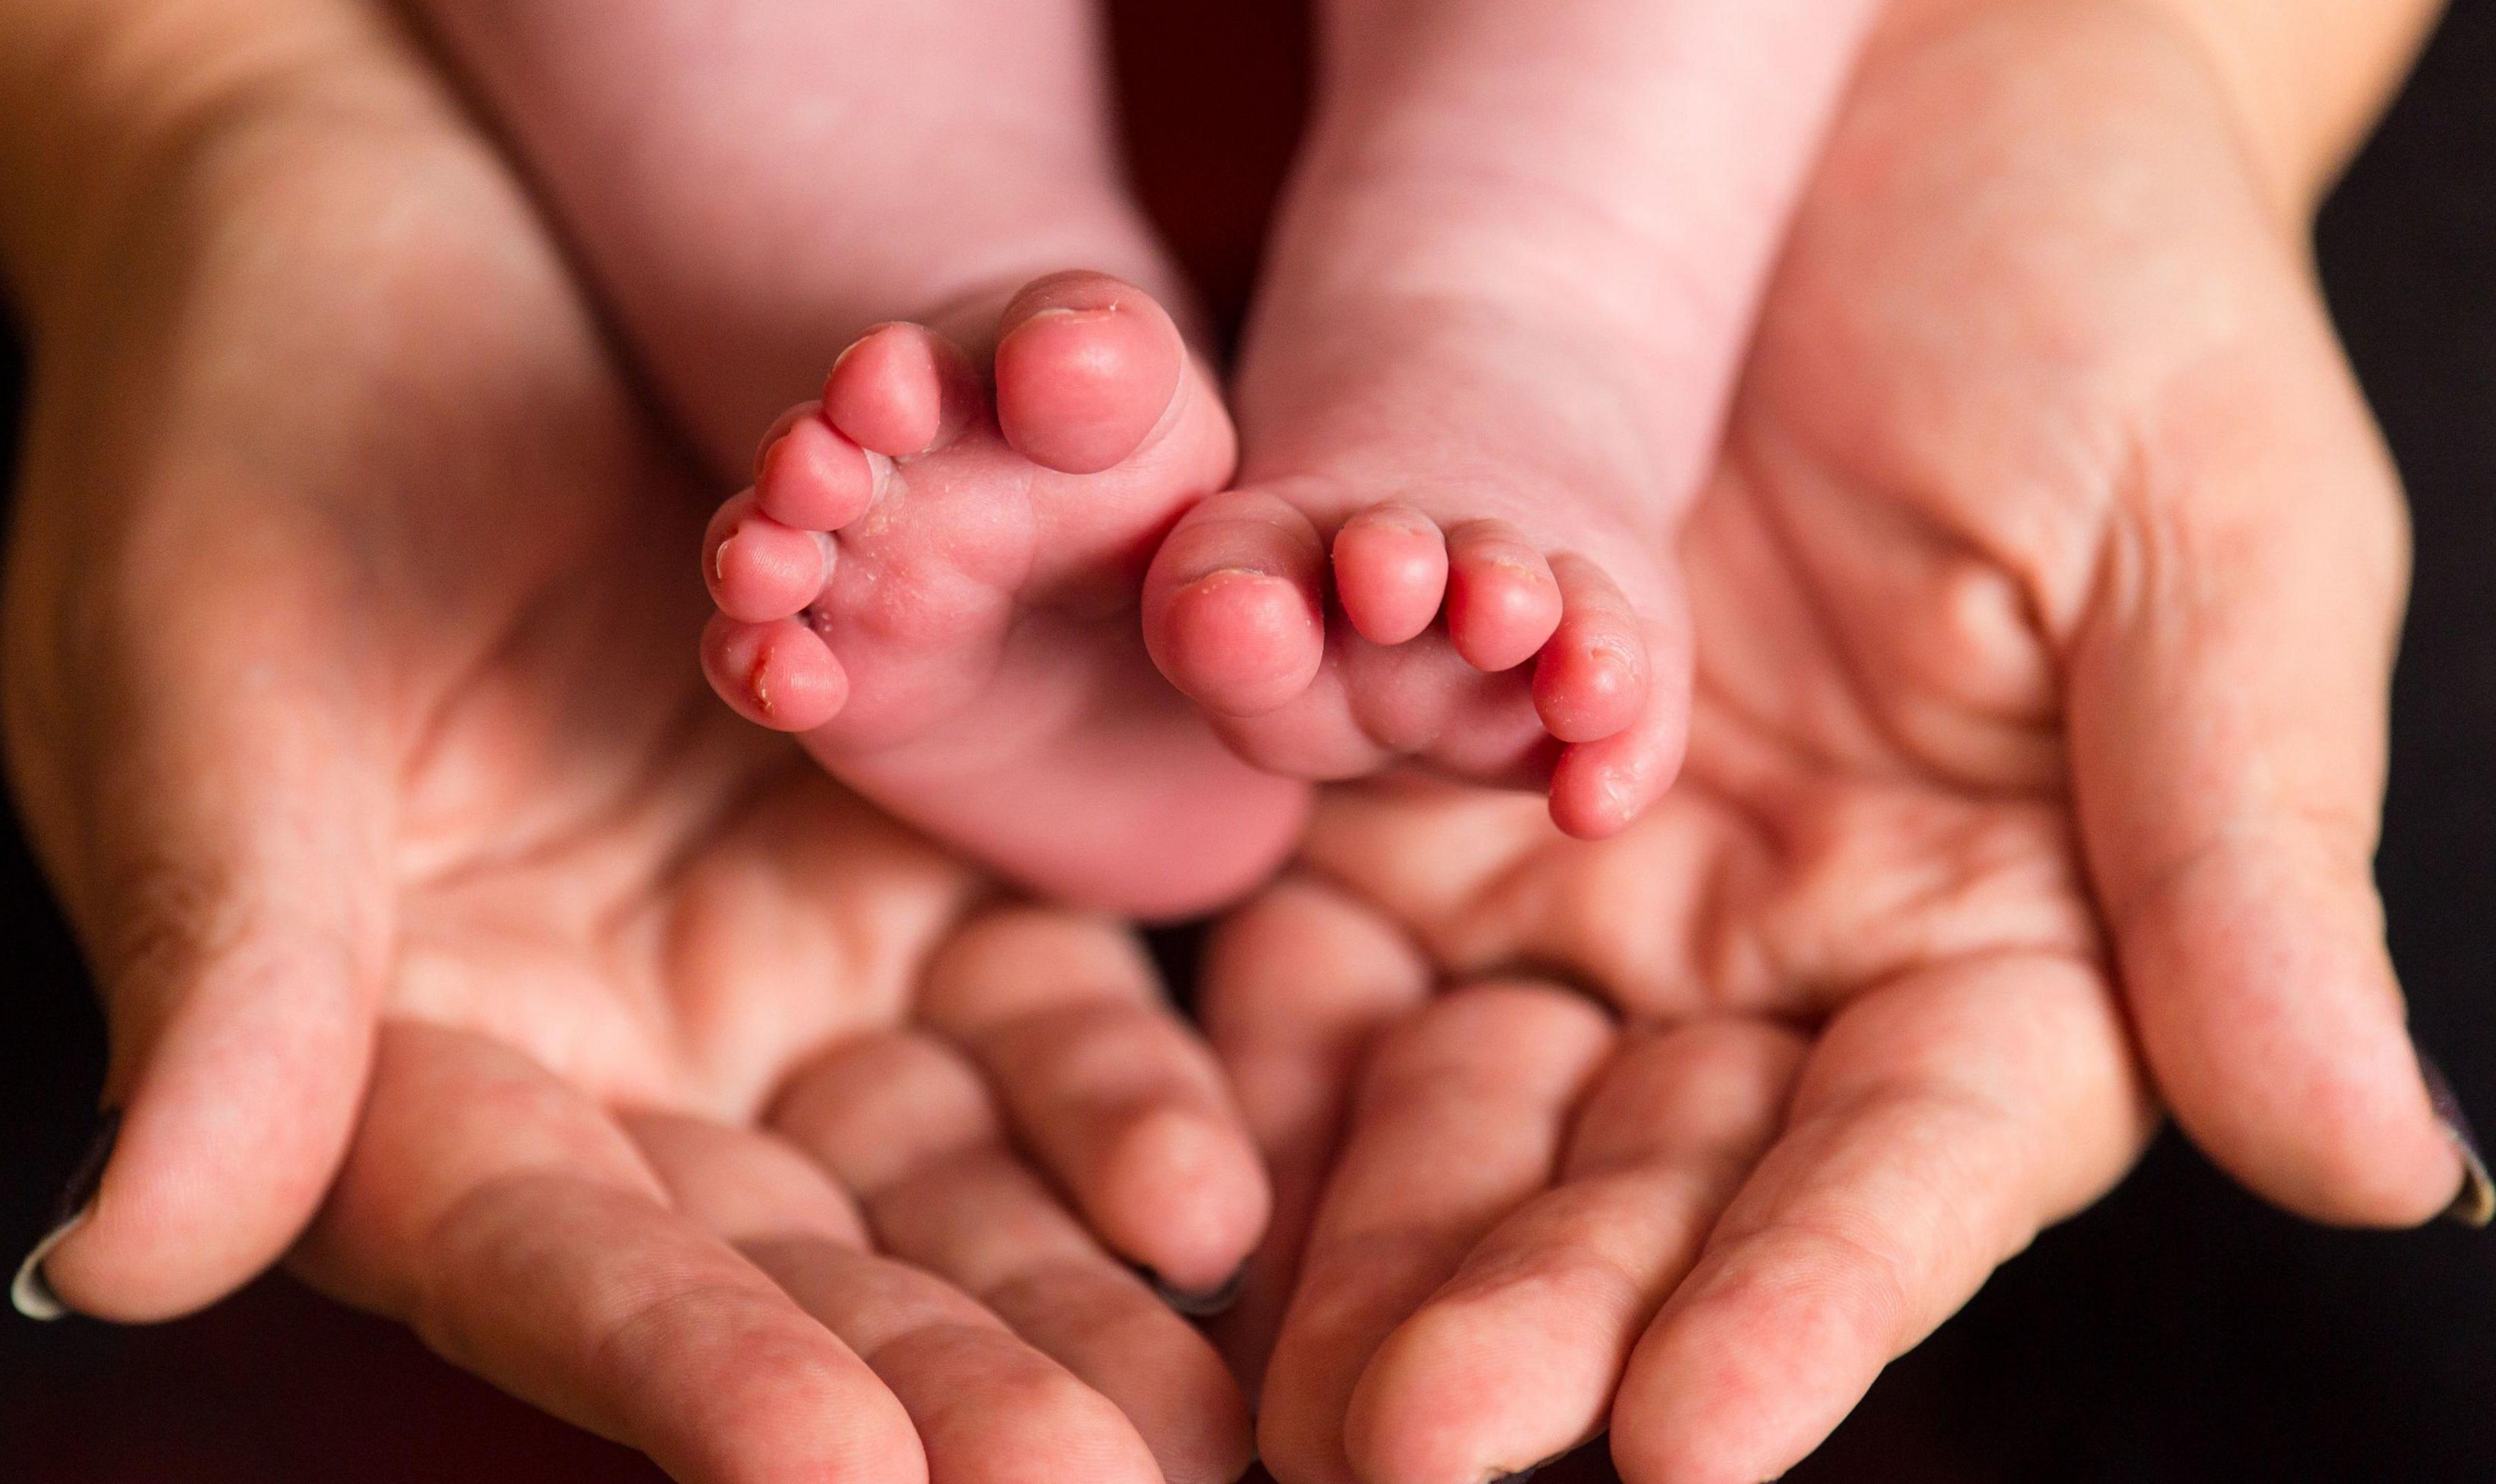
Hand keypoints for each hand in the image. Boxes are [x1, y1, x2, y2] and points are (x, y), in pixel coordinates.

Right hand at [0, 2, 1261, 1477]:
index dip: (684, 1371)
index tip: (838, 1476)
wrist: (387, 224)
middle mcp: (600, 1060)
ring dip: (1065, 1291)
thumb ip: (228, 963)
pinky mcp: (899, 859)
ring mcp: (763, 968)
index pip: (546, 1257)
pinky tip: (1212, 1187)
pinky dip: (1115, 1098)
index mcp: (392, 1060)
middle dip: (938, 1387)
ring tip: (1204, 1410)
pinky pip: (1027, 1007)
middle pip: (778, 1267)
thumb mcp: (214, 674)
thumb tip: (128, 1250)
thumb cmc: (244, 424)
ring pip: (932, 1174)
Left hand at [1210, 5, 2475, 1480]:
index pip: (1908, 1171)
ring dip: (1365, 1237)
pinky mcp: (1423, 786)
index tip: (1699, 1439)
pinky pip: (1322, 943)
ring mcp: (1587, 882)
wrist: (1870, 94)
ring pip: (1467, 1106)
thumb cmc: (2096, 284)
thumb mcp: (2209, 544)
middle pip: (1653, 1182)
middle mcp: (1781, 959)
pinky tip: (1171, 1157)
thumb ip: (2242, 859)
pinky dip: (1253, 1049)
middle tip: (1407, 1443)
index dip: (1809, 1306)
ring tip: (1271, 1380)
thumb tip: (2375, 1165)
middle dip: (1534, 1311)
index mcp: (2007, 944)